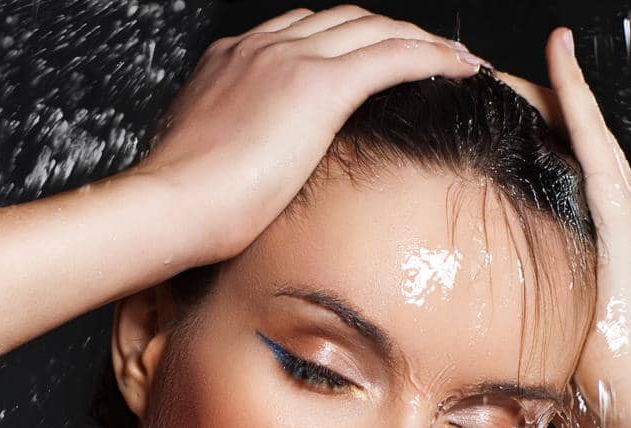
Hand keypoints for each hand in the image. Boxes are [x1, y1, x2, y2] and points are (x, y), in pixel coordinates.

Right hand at [129, 5, 485, 264]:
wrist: (170, 206)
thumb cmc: (181, 204)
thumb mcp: (206, 162)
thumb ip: (233, 150)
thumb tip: (248, 180)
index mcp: (232, 59)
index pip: (304, 31)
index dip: (347, 42)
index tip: (373, 61)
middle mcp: (262, 47)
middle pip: (345, 18)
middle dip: (390, 32)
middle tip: (429, 55)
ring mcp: (291, 60)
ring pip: (374, 28)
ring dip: (420, 41)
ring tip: (456, 60)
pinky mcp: (319, 86)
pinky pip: (393, 55)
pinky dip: (432, 56)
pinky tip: (460, 68)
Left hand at [491, 30, 630, 427]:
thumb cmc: (590, 382)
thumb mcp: (544, 330)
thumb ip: (518, 309)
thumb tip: (468, 318)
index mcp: (600, 234)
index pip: (559, 165)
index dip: (527, 129)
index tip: (486, 105)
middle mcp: (620, 212)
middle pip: (569, 137)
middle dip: (532, 97)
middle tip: (483, 67)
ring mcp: (628, 210)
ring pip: (584, 128)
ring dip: (552, 86)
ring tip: (523, 52)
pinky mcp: (626, 214)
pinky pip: (596, 144)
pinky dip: (576, 100)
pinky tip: (556, 62)